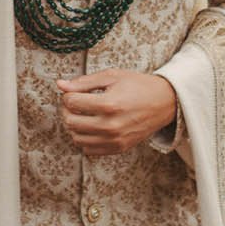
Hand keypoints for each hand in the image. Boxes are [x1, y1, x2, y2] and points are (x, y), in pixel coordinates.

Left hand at [57, 69, 178, 156]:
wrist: (164, 102)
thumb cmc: (138, 86)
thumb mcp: (112, 76)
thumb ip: (84, 82)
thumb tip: (60, 85)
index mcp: (109, 104)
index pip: (72, 102)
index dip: (68, 94)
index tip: (74, 92)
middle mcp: (110, 125)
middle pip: (71, 122)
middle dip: (67, 110)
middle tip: (75, 102)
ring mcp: (114, 140)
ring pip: (77, 138)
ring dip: (74, 126)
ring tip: (83, 114)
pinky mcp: (118, 148)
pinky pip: (89, 150)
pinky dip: (85, 139)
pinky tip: (92, 126)